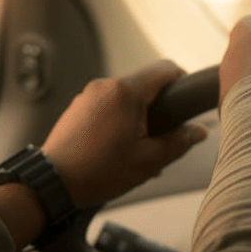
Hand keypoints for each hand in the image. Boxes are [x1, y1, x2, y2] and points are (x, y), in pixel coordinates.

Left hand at [42, 61, 207, 207]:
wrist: (52, 182)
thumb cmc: (99, 171)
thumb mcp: (149, 161)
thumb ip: (179, 142)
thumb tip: (198, 131)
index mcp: (126, 92)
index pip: (166, 68)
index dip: (182, 81)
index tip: (187, 100)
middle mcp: (105, 86)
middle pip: (144, 84)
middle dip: (158, 108)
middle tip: (161, 138)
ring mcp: (88, 95)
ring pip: (125, 97)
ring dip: (137, 116)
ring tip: (136, 149)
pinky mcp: (77, 107)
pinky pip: (107, 106)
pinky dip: (118, 120)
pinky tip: (116, 149)